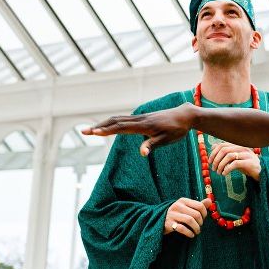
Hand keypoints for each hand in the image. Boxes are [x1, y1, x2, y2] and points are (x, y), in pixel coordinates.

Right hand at [82, 103, 196, 155]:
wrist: (185, 115)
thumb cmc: (177, 129)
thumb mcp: (167, 140)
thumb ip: (153, 145)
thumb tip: (142, 153)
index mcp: (144, 125)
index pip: (121, 127)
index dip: (107, 130)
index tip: (94, 133)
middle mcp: (140, 119)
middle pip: (115, 121)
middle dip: (100, 127)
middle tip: (84, 131)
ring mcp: (140, 117)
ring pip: (119, 119)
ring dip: (104, 124)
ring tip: (91, 130)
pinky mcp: (142, 118)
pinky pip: (124, 119)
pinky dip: (113, 122)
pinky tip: (108, 126)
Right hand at [164, 197, 209, 237]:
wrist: (159, 220)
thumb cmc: (177, 214)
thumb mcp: (186, 207)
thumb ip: (198, 205)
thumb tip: (210, 201)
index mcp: (183, 201)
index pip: (199, 206)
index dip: (205, 213)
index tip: (203, 218)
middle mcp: (177, 206)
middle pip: (196, 214)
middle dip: (200, 222)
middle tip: (200, 226)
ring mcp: (172, 215)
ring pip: (190, 221)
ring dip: (196, 228)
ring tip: (197, 231)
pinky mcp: (169, 224)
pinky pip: (182, 228)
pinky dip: (189, 233)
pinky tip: (191, 235)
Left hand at [208, 143, 260, 180]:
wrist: (261, 172)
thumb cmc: (246, 165)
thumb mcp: (234, 158)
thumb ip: (225, 152)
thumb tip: (213, 146)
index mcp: (238, 146)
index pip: (222, 145)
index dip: (213, 153)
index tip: (209, 162)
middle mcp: (242, 148)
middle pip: (224, 150)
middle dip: (216, 159)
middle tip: (213, 168)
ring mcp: (247, 154)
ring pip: (229, 156)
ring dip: (220, 165)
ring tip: (218, 172)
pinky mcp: (249, 163)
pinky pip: (235, 163)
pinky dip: (227, 168)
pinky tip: (224, 173)